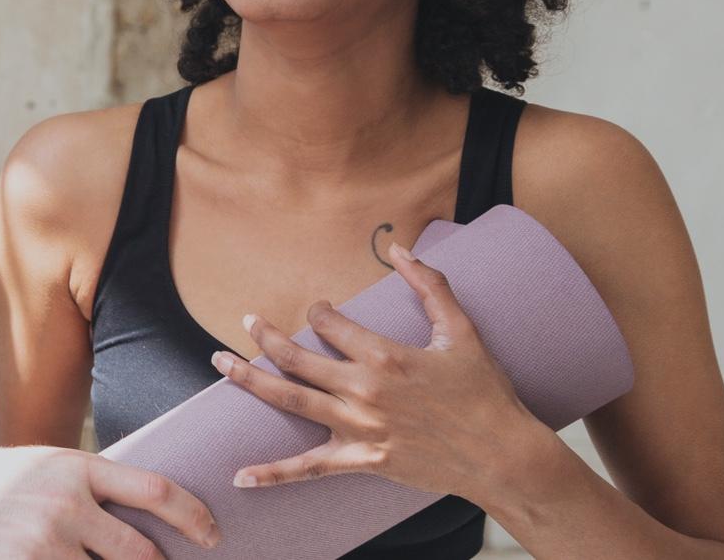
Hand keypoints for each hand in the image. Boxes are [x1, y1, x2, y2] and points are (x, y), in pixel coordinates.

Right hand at [0, 443, 218, 557]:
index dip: (194, 516)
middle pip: (141, 553)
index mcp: (74, 469)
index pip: (155, 491)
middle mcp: (64, 505)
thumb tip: (149, 520)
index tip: (214, 536)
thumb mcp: (43, 470)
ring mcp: (42, 544)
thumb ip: (91, 492)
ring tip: (80, 557)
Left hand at [212, 242, 549, 500]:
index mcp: (385, 356)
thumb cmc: (485, 392)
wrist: (504, 455)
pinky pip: (308, 468)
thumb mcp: (461, 331)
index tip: (318, 312)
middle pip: (297, 358)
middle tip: (246, 321)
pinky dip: (272, 474)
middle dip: (265, 337)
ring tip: (220, 363)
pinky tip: (239, 476)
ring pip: (290, 402)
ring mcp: (360, 429)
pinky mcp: (363, 462)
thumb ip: (430, 285)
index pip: (330, 325)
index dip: (319, 313)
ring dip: (250, 381)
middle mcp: (365, 391)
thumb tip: (402, 247)